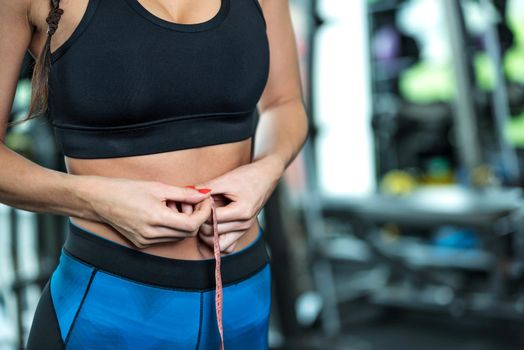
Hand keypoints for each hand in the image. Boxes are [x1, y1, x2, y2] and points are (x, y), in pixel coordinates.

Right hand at [85, 176, 211, 247]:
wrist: (99, 200)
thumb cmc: (126, 189)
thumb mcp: (158, 187)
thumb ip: (184, 193)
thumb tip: (204, 195)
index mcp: (156, 219)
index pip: (192, 224)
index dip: (203, 213)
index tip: (205, 201)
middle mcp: (151, 234)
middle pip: (188, 232)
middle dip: (196, 217)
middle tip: (193, 201)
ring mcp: (146, 241)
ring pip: (178, 237)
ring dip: (184, 223)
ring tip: (175, 205)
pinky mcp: (141, 244)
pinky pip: (166, 238)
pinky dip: (172, 227)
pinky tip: (165, 213)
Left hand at [193, 156, 283, 252]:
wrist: (265, 177)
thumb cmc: (248, 176)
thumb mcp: (226, 179)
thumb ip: (206, 188)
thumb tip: (187, 192)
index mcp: (242, 212)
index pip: (212, 219)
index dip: (202, 210)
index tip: (200, 199)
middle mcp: (244, 224)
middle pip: (212, 232)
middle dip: (201, 221)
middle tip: (199, 208)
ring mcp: (244, 230)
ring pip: (217, 244)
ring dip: (207, 232)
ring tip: (205, 217)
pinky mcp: (242, 231)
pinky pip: (227, 247)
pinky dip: (217, 241)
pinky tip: (212, 227)